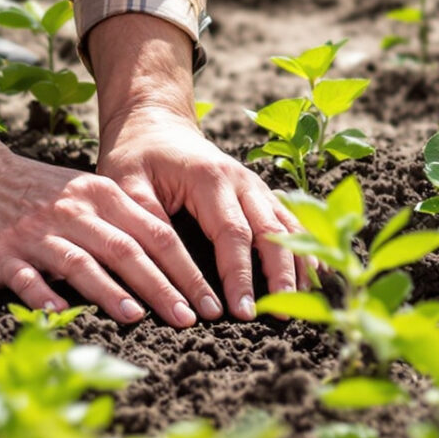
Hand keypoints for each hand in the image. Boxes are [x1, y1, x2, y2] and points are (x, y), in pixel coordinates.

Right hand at [0, 142, 228, 325]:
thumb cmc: (31, 192)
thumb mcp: (82, 194)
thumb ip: (121, 221)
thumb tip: (171, 260)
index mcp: (99, 196)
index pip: (155, 234)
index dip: (186, 269)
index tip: (210, 301)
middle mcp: (72, 212)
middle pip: (128, 251)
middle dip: (164, 287)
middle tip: (191, 320)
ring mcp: (34, 233)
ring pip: (82, 262)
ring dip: (112, 292)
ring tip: (138, 318)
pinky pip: (26, 277)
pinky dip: (44, 295)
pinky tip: (61, 314)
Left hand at [97, 104, 302, 320]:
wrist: (154, 122)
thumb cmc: (136, 156)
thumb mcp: (125, 181)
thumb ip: (143, 216)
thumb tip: (157, 261)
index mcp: (209, 178)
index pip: (232, 234)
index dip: (239, 274)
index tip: (242, 311)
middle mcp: (240, 179)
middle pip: (270, 231)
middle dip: (279, 275)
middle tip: (281, 315)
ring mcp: (253, 183)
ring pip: (286, 224)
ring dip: (298, 261)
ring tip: (303, 299)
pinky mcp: (257, 190)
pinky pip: (288, 217)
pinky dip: (302, 243)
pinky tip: (313, 271)